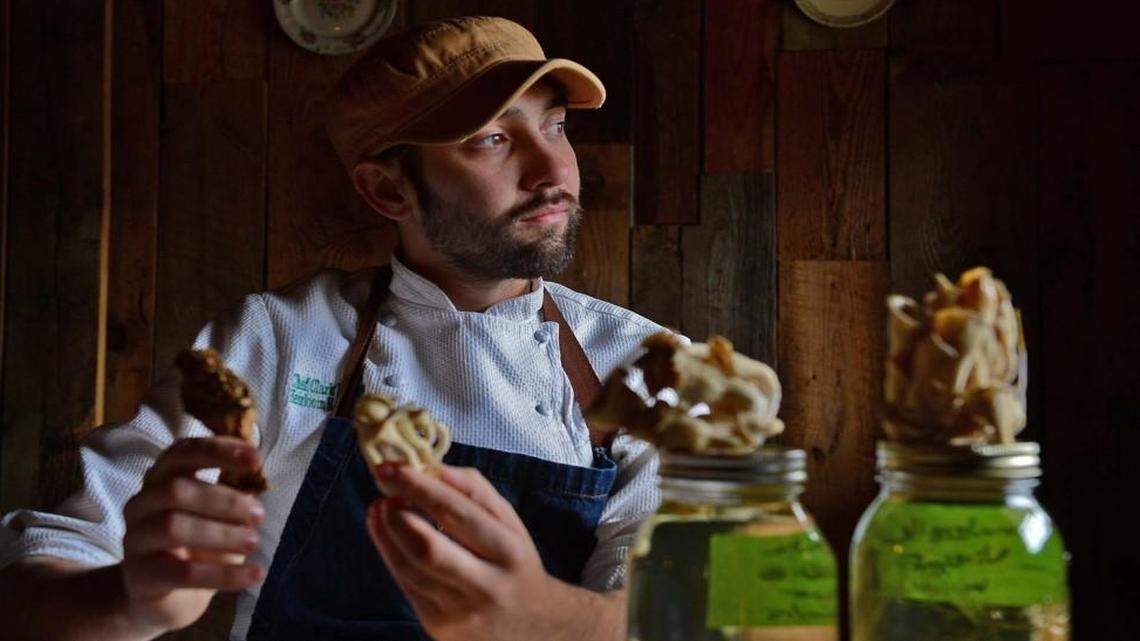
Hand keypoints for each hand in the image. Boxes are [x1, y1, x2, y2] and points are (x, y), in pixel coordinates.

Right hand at [118, 437, 265, 634]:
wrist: (167, 599)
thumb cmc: (198, 545)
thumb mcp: (221, 515)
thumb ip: (235, 493)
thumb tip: (258, 479)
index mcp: (161, 479)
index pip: (183, 452)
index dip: (218, 450)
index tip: (255, 459)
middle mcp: (141, 504)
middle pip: (176, 490)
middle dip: (225, 500)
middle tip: (259, 515)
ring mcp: (136, 540)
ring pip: (174, 527)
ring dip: (223, 534)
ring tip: (254, 543)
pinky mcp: (141, 576)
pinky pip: (183, 573)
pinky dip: (224, 574)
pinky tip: (255, 575)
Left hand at [365, 464, 596, 640]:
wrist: (531, 624)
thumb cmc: (514, 561)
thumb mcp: (509, 523)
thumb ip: (475, 491)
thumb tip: (434, 468)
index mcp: (509, 551)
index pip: (458, 514)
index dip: (421, 489)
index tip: (394, 468)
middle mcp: (487, 585)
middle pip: (429, 549)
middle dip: (398, 515)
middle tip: (384, 490)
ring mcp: (461, 611)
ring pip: (411, 570)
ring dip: (386, 534)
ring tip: (379, 508)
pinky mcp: (440, 627)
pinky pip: (407, 587)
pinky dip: (390, 556)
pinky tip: (384, 534)